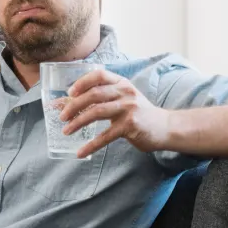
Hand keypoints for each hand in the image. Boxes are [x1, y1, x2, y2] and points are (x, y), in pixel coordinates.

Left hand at [58, 69, 172, 157]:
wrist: (166, 127)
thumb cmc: (139, 113)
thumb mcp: (123, 99)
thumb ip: (102, 98)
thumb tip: (68, 103)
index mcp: (122, 83)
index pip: (99, 75)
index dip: (82, 82)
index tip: (69, 92)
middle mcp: (125, 92)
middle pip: (94, 94)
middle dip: (74, 105)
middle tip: (62, 117)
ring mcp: (128, 108)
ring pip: (97, 112)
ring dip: (78, 122)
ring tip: (66, 131)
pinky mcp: (130, 126)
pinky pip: (105, 136)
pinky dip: (91, 145)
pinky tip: (81, 152)